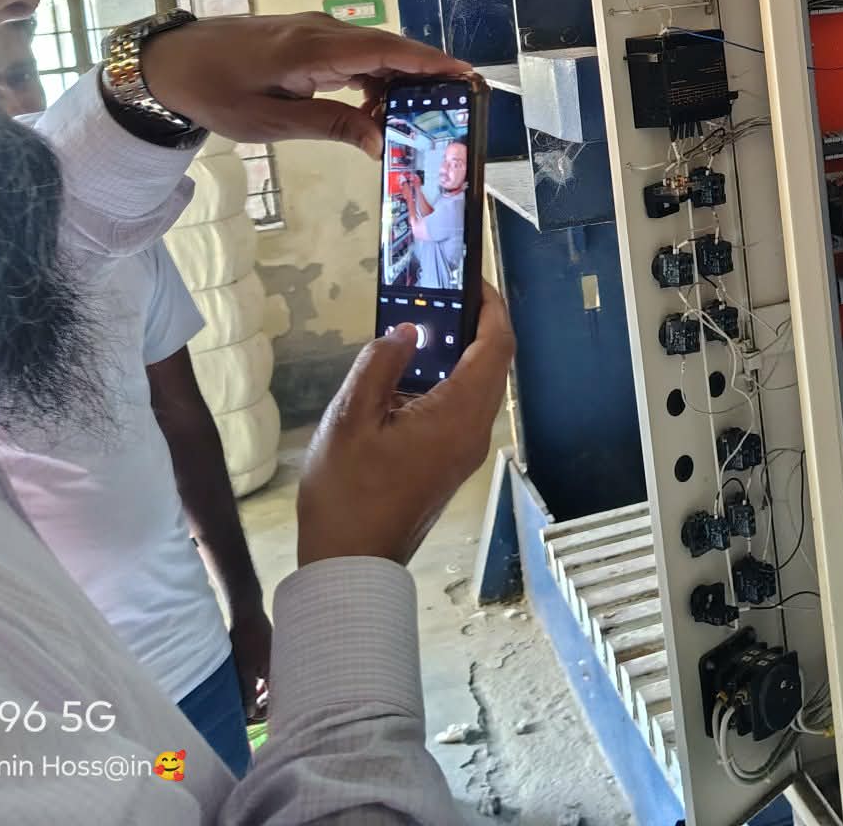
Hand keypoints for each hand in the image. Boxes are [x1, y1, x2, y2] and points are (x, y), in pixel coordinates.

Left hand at [142, 13, 469, 155]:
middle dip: (427, 75)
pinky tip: (378, 106)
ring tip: (422, 115)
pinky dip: (374, 77)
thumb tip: (381, 140)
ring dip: (400, 80)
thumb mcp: (269, 122)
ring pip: (374, 51)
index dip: (430, 63)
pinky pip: (355, 54)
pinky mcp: (308, 39)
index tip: (467, 76)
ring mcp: (316, 31)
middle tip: (459, 105)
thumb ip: (330, 126)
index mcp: (314, 49)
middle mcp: (322, 31)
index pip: (387, 51)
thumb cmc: (213, 92)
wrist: (168, 61)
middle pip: (389, 48)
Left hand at [228, 602, 271, 720]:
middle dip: (260, 705)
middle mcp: (281, 667)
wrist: (248, 612)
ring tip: (246, 698)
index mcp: (276, 673)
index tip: (248, 718)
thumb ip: (248, 691)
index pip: (275, 702)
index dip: (262, 713)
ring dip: (259, 694)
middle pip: (275, 694)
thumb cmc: (245, 639)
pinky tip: (250, 683)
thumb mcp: (243, 669)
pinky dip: (260, 682)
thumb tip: (250, 713)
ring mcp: (277, 660)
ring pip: (271, 684)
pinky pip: (269, 675)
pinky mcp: (272, 654)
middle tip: (245, 710)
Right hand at [296, 282, 513, 566]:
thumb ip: (381, 365)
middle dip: (473, 323)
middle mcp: (474, 432)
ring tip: (419, 325)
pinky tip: (408, 373)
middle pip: (492, 363)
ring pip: (477, 386)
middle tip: (438, 295)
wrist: (350, 564)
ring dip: (457, 353)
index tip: (471, 279)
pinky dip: (446, 381)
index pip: (496, 345)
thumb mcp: (350, 419)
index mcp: (459, 416)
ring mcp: (465, 451)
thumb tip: (407, 332)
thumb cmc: (346, 494)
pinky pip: (461, 408)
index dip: (490, 306)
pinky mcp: (451, 463)